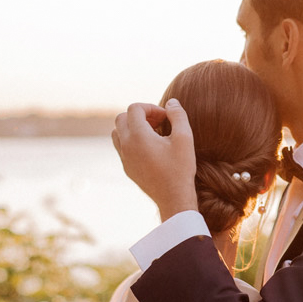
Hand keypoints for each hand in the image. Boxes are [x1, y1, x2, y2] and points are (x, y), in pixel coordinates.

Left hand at [112, 99, 198, 220]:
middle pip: (121, 118)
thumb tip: (171, 102)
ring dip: (132, 127)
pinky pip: (121, 147)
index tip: (165, 117)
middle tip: (157, 123)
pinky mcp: (127, 168)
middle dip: (139, 115)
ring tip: (152, 134)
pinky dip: (131, 141)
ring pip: (117, 132)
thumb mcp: (185, 138)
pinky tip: (150, 148)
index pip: (134, 108)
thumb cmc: (180, 168)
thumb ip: (178, 115)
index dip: (151, 108)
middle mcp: (126, 145)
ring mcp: (124, 158)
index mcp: (138, 136)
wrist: (173, 199)